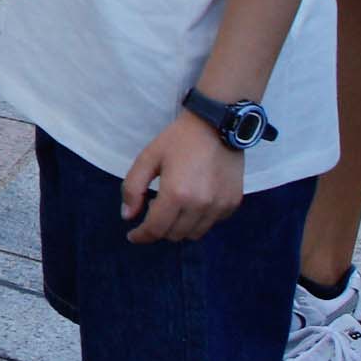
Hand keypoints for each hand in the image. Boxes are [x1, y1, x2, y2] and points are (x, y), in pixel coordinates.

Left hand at [123, 114, 245, 243]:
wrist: (216, 124)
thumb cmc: (178, 139)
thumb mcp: (148, 158)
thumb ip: (133, 188)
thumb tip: (127, 216)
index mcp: (176, 194)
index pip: (156, 229)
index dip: (142, 236)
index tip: (133, 235)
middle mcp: (200, 205)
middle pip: (174, 235)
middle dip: (159, 229)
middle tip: (153, 211)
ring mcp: (219, 206)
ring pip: (194, 234)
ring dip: (179, 227)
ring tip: (173, 207)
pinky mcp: (232, 202)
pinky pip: (211, 223)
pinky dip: (199, 220)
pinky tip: (193, 202)